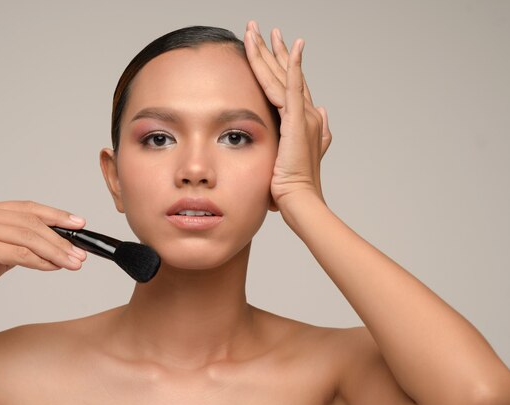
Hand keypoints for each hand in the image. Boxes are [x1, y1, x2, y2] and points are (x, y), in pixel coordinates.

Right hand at [0, 201, 87, 313]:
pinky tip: (53, 267)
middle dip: (61, 238)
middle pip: (32, 223)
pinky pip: (19, 254)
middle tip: (80, 253)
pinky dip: (41, 261)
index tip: (78, 223)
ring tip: (73, 262)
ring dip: (56, 251)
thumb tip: (56, 245)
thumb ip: (20, 244)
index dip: (56, 215)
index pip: (28, 208)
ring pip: (29, 237)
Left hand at [244, 21, 331, 206]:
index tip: (271, 46)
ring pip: (284, 75)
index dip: (281, 65)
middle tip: (263, 28)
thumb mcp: (298, 156)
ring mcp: (304, 116)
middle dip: (273, 50)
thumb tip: (323, 114)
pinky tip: (291, 45)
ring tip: (258, 29)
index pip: (290, 86)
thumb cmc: (294, 186)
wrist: (300, 200)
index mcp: (304, 121)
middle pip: (287, 74)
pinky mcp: (298, 120)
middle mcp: (308, 114)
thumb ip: (314, 133)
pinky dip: (293, 65)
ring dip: (270, 50)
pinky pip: (294, 86)